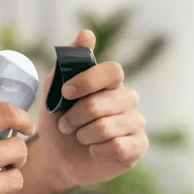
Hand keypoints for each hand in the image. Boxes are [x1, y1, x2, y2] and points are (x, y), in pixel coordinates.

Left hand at [37, 30, 148, 188]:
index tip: (66, 93)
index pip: (113, 71)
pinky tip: (94, 151)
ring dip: (84, 135)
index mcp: (112, 83)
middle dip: (75, 117)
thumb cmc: (59, 122)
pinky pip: (116, 146)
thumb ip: (68, 64)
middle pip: (102, 103)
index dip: (88, 81)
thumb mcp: (54, 92)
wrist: (60, 158)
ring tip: (80, 138)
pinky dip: (96, 150)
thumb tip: (87, 34)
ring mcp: (136, 123)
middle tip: (66, 125)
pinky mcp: (138, 146)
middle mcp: (129, 100)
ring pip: (106, 127)